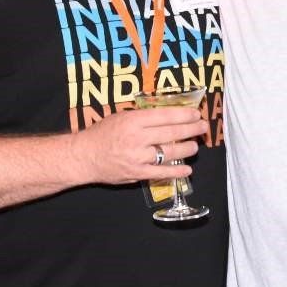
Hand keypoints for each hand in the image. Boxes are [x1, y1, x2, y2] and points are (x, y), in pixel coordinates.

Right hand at [72, 105, 207, 185]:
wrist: (84, 156)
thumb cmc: (102, 133)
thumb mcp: (121, 117)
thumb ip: (143, 117)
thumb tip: (168, 115)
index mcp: (133, 121)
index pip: (165, 116)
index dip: (184, 115)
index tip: (196, 113)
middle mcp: (137, 138)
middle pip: (171, 133)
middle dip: (191, 129)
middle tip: (203, 127)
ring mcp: (138, 157)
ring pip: (170, 153)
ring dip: (187, 149)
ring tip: (195, 146)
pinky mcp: (137, 173)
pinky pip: (161, 173)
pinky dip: (177, 171)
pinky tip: (187, 169)